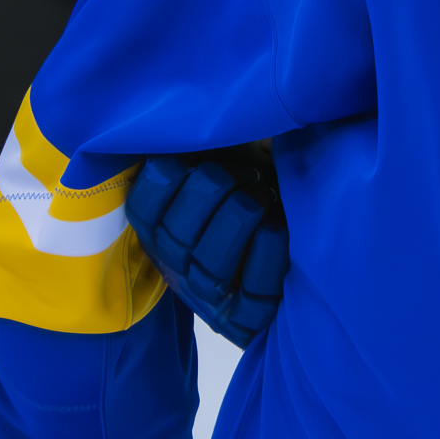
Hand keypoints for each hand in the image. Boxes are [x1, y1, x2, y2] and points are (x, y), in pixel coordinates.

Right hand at [126, 147, 286, 347]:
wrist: (298, 236)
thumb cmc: (254, 189)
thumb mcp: (220, 164)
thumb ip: (197, 146)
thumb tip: (184, 119)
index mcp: (159, 229)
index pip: (141, 210)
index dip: (162, 180)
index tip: (191, 157)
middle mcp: (178, 266)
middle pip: (176, 236)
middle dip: (209, 193)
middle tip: (239, 174)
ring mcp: (210, 297)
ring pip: (211, 267)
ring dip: (238, 221)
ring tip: (259, 198)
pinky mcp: (246, 320)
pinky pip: (252, 293)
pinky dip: (265, 256)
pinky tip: (276, 228)